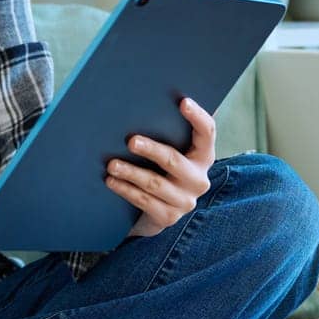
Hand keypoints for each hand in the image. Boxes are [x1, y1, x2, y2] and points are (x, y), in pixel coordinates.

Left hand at [104, 97, 215, 239]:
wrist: (159, 211)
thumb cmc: (163, 170)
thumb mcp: (171, 152)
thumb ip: (168, 131)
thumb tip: (144, 101)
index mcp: (203, 156)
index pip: (208, 133)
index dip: (198, 117)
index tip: (182, 101)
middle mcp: (198, 180)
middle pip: (174, 161)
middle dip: (151, 150)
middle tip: (131, 141)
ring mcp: (185, 201)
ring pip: (154, 183)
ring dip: (130, 173)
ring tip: (111, 164)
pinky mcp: (168, 217)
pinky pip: (144, 201)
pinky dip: (125, 190)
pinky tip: (111, 181)